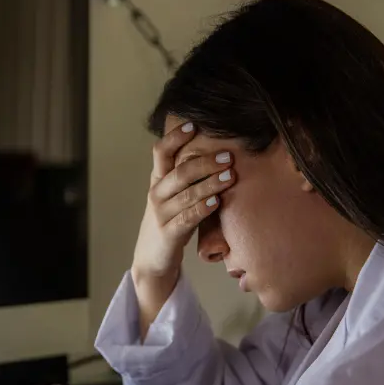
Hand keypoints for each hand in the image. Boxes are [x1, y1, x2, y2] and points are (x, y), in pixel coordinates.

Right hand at [131, 121, 235, 327]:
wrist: (153, 258)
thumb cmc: (170, 221)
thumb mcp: (173, 196)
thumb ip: (187, 177)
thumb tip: (220, 153)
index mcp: (158, 181)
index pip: (161, 152)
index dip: (175, 138)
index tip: (193, 126)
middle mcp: (157, 194)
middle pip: (179, 172)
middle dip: (205, 162)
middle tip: (228, 157)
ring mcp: (161, 214)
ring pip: (186, 194)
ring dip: (210, 183)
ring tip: (230, 176)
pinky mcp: (168, 233)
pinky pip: (186, 218)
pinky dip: (202, 208)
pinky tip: (216, 201)